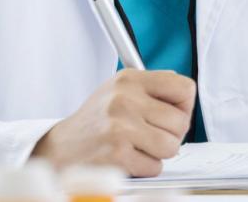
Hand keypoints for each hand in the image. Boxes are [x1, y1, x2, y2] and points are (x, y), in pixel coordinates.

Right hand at [30, 69, 195, 175]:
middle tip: (150, 135)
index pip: (185, 88)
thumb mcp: (120, 89)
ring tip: (139, 146)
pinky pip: (155, 166)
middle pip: (181, 122)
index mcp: (130, 79)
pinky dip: (145, 167)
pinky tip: (128, 157)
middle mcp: (125, 98)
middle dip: (171, 134)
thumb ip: (152, 87)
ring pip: (171, 146)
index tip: (173, 114)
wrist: (61, 148)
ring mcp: (121, 125)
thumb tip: (186, 92)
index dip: (184, 106)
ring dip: (159, 153)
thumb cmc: (96, 120)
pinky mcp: (118, 153)